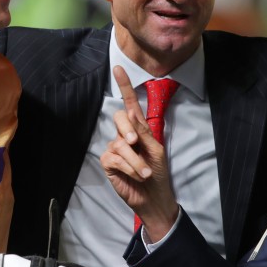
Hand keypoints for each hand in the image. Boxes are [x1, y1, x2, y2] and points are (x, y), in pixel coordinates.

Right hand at [99, 65, 178, 241]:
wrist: (154, 197)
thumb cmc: (157, 173)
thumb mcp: (156, 150)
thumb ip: (143, 131)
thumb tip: (129, 112)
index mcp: (139, 128)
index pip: (129, 103)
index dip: (124, 86)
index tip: (118, 68)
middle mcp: (125, 135)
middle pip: (119, 117)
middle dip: (129, 130)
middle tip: (137, 143)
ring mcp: (115, 148)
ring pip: (119, 143)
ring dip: (135, 160)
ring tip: (144, 172)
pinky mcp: (108, 163)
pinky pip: (114, 157)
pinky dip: (127, 166)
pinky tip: (135, 175)